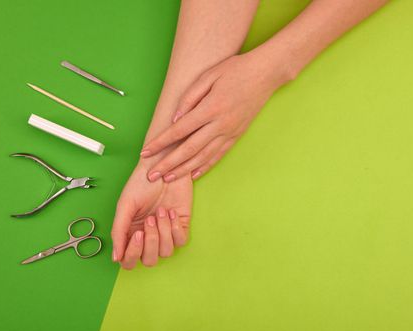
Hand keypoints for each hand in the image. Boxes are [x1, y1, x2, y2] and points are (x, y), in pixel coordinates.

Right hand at [111, 158, 191, 269]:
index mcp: (131, 234)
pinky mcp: (181, 225)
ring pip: (166, 252)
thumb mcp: (125, 205)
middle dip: (150, 242)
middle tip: (149, 220)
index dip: (132, 254)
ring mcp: (166, 232)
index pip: (130, 261)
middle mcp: (148, 236)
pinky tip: (170, 212)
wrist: (162, 165)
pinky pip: (181, 241)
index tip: (136, 234)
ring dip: (163, 232)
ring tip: (160, 211)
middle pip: (149, 260)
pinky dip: (175, 228)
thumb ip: (119, 231)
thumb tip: (115, 258)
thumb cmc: (141, 182)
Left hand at [140, 52, 288, 181]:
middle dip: (168, 164)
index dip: (161, 143)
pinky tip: (194, 174)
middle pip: (189, 149)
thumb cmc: (236, 70)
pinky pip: (219, 155)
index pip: (179, 130)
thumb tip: (175, 119)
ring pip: (203, 157)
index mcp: (210, 108)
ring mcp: (230, 132)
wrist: (266, 74)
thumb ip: (190, 97)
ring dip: (184, 170)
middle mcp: (220, 124)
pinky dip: (205, 166)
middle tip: (152, 175)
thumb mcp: (209, 75)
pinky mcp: (237, 136)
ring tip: (168, 178)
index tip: (146, 152)